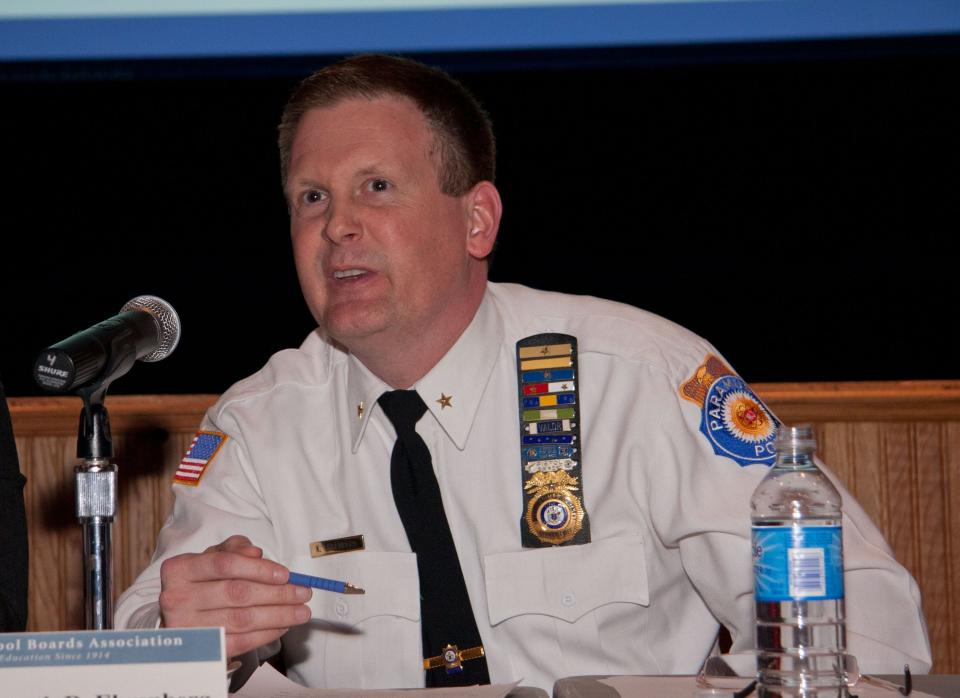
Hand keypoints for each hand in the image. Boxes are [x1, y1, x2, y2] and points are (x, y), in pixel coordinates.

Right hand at [159, 535, 311, 657]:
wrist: (179, 615)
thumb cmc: (202, 581)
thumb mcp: (212, 557)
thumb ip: (234, 549)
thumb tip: (256, 553)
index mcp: (180, 569)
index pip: (224, 564)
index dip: (258, 569)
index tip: (285, 574)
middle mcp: (178, 598)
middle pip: (237, 593)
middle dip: (277, 594)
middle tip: (303, 593)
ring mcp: (187, 626)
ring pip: (242, 619)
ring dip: (278, 615)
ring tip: (301, 611)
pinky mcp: (200, 650)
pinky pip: (240, 642)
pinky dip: (266, 634)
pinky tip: (283, 626)